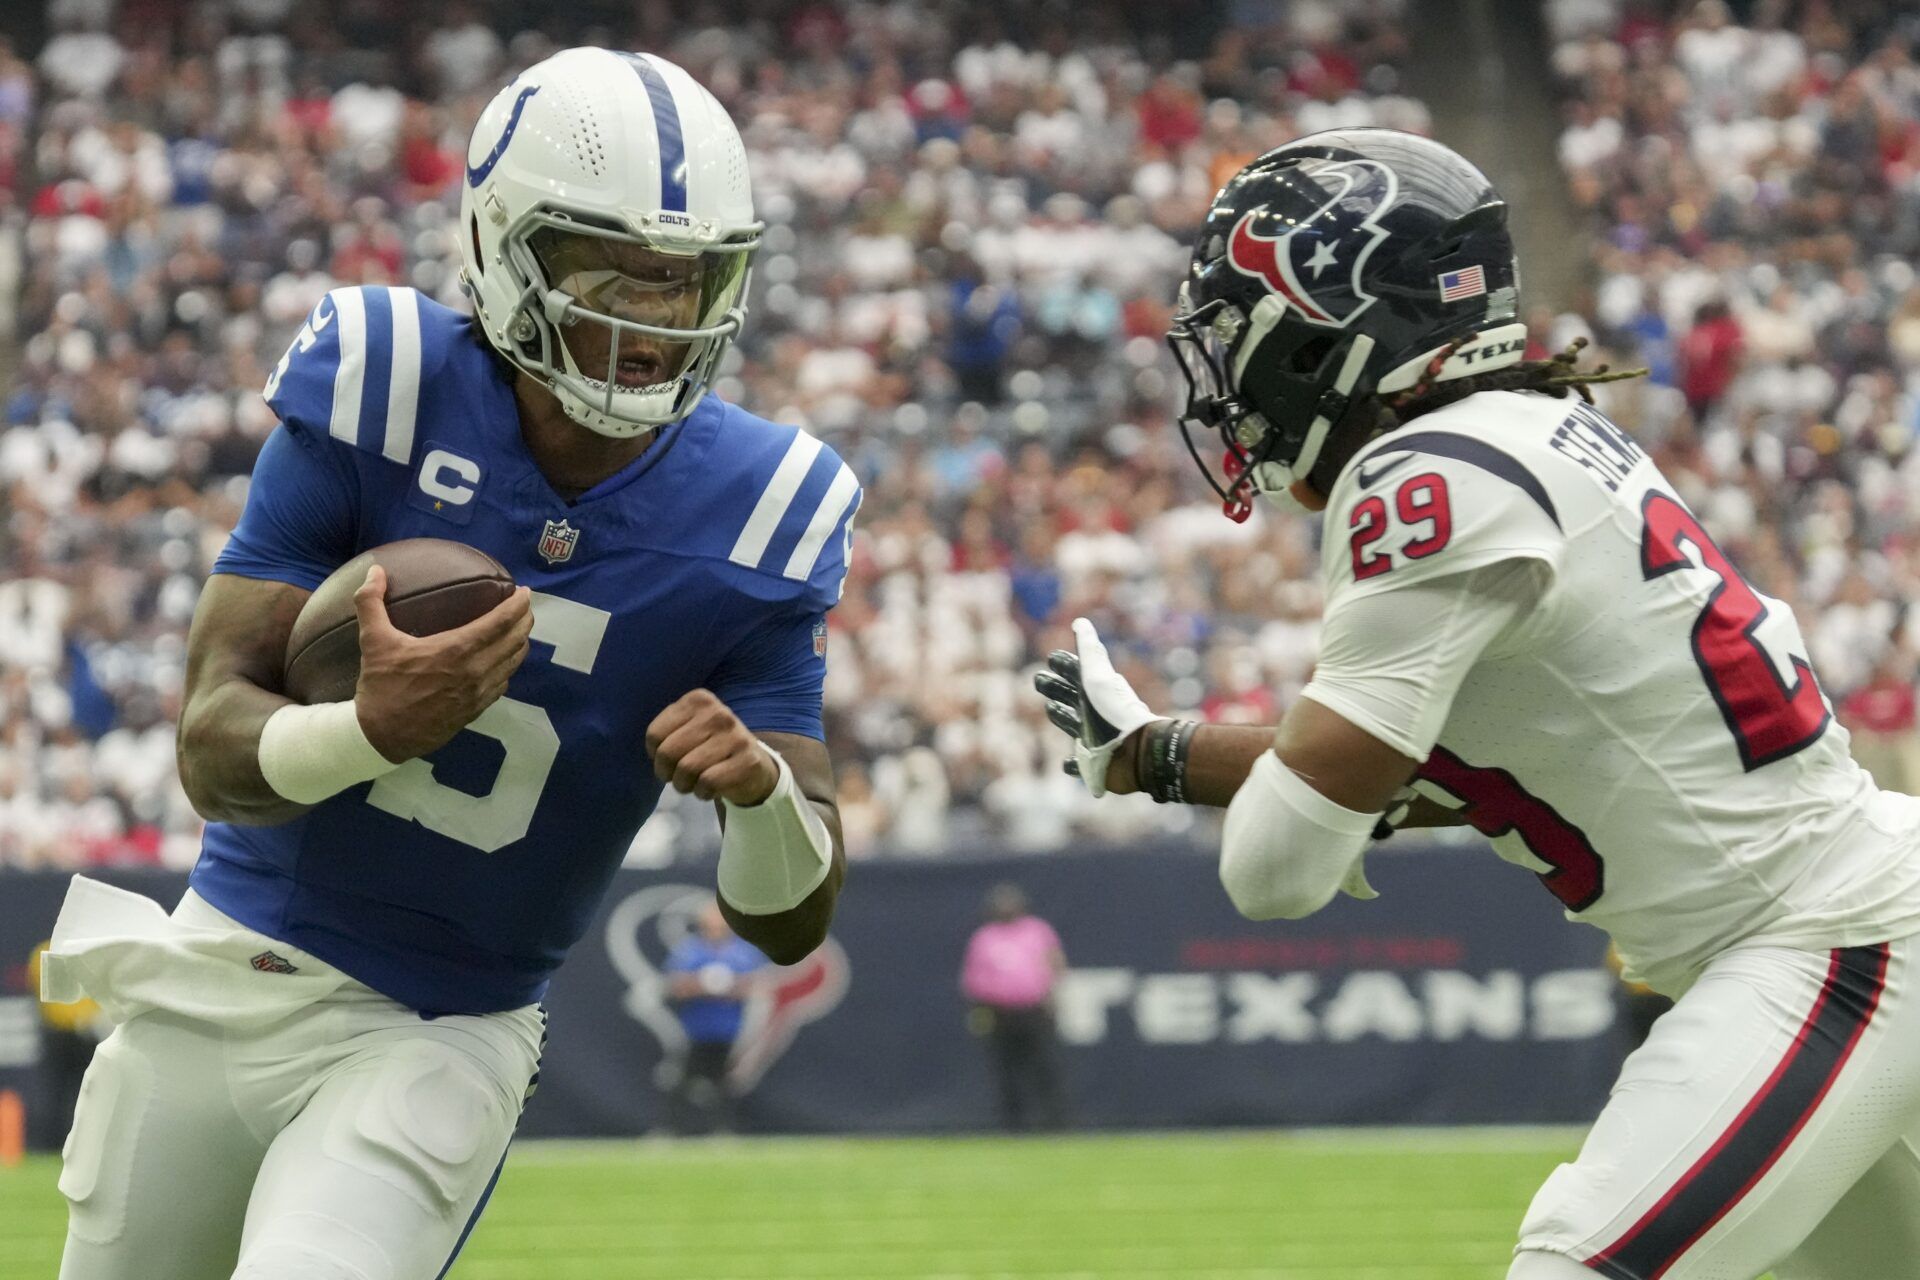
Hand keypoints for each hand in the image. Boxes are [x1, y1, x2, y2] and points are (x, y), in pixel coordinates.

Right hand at [352, 564, 532, 762]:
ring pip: (513, 664)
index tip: (524, 592)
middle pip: (515, 641)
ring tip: (519, 630)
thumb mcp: (373, 640)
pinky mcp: (476, 710)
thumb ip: (371, 602)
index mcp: (456, 650)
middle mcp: (475, 671)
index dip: (518, 606)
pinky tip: (503, 662)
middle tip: (524, 607)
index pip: (500, 623)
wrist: (381, 736)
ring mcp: (478, 693)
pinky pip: (502, 684)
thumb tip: (375, 570)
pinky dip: (508, 668)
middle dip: (524, 620)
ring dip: (520, 644)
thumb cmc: (380, 686)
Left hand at [646, 689, 780, 804]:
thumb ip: (666, 733)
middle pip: (667, 753)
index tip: (671, 758)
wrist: (753, 766)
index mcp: (698, 700)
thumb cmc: (710, 748)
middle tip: (679, 777)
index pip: (654, 734)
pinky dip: (703, 792)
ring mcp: (736, 735)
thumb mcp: (687, 729)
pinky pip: (708, 783)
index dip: (656, 754)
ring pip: (687, 769)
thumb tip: (656, 754)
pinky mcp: (748, 760)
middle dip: (668, 773)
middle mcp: (718, 713)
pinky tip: (712, 788)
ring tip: (696, 783)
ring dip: (685, 785)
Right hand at [1032, 617, 1160, 797]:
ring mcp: (1093, 737)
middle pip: (1069, 697)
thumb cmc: (1113, 712)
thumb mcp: (1097, 676)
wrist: (1135, 750)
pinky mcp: (1092, 763)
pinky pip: (1078, 764)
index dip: (1063, 665)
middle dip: (1054, 687)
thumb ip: (1088, 650)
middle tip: (1038, 679)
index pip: (1075, 674)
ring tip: (1051, 708)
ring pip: (1072, 724)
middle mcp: (1094, 712)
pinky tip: (1067, 764)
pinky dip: (1072, 764)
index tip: (1051, 658)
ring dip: (1061, 716)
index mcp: (1095, 691)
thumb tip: (1081, 621)